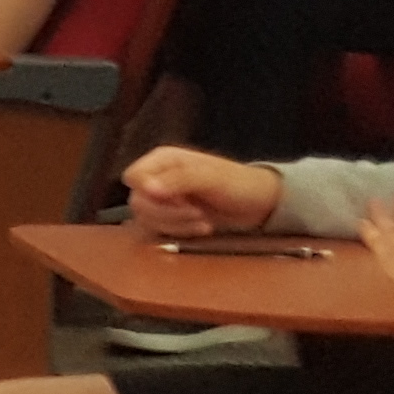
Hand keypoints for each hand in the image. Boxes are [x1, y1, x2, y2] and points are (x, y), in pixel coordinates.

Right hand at [122, 145, 285, 239]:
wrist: (259, 205)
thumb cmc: (239, 184)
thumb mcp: (211, 178)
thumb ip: (178, 180)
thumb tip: (146, 189)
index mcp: (162, 161)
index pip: (133, 176)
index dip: (147, 191)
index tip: (175, 199)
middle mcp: (157, 178)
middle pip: (137, 201)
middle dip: (167, 213)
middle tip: (197, 214)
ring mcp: (162, 200)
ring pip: (145, 218)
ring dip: (175, 225)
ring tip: (203, 222)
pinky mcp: (169, 218)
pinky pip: (157, 230)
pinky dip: (178, 233)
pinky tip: (200, 228)